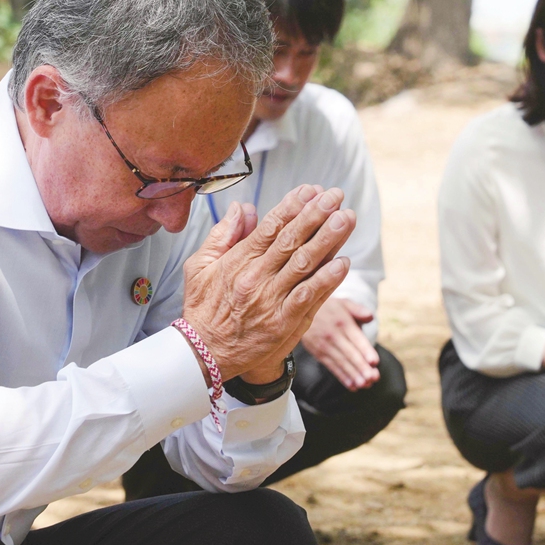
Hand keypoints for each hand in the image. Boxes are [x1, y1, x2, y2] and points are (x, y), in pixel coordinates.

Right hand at [181, 184, 355, 384]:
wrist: (204, 354)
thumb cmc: (202, 308)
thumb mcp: (198, 267)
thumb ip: (222, 235)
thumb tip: (243, 208)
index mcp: (237, 262)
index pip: (269, 227)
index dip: (292, 206)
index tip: (311, 190)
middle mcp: (256, 278)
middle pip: (291, 240)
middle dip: (316, 215)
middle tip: (336, 196)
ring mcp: (271, 301)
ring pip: (304, 265)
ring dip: (328, 240)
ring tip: (346, 218)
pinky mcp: (284, 324)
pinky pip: (309, 297)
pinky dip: (327, 280)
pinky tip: (343, 263)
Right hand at [301, 298, 378, 390]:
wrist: (301, 311)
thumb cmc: (328, 307)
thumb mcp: (343, 303)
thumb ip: (358, 309)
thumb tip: (370, 317)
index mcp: (342, 322)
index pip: (356, 338)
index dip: (365, 350)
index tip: (374, 361)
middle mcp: (333, 335)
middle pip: (349, 353)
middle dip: (361, 367)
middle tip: (373, 378)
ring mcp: (324, 345)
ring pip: (341, 362)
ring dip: (353, 375)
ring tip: (364, 384)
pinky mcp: (318, 353)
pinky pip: (331, 367)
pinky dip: (342, 377)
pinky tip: (352, 386)